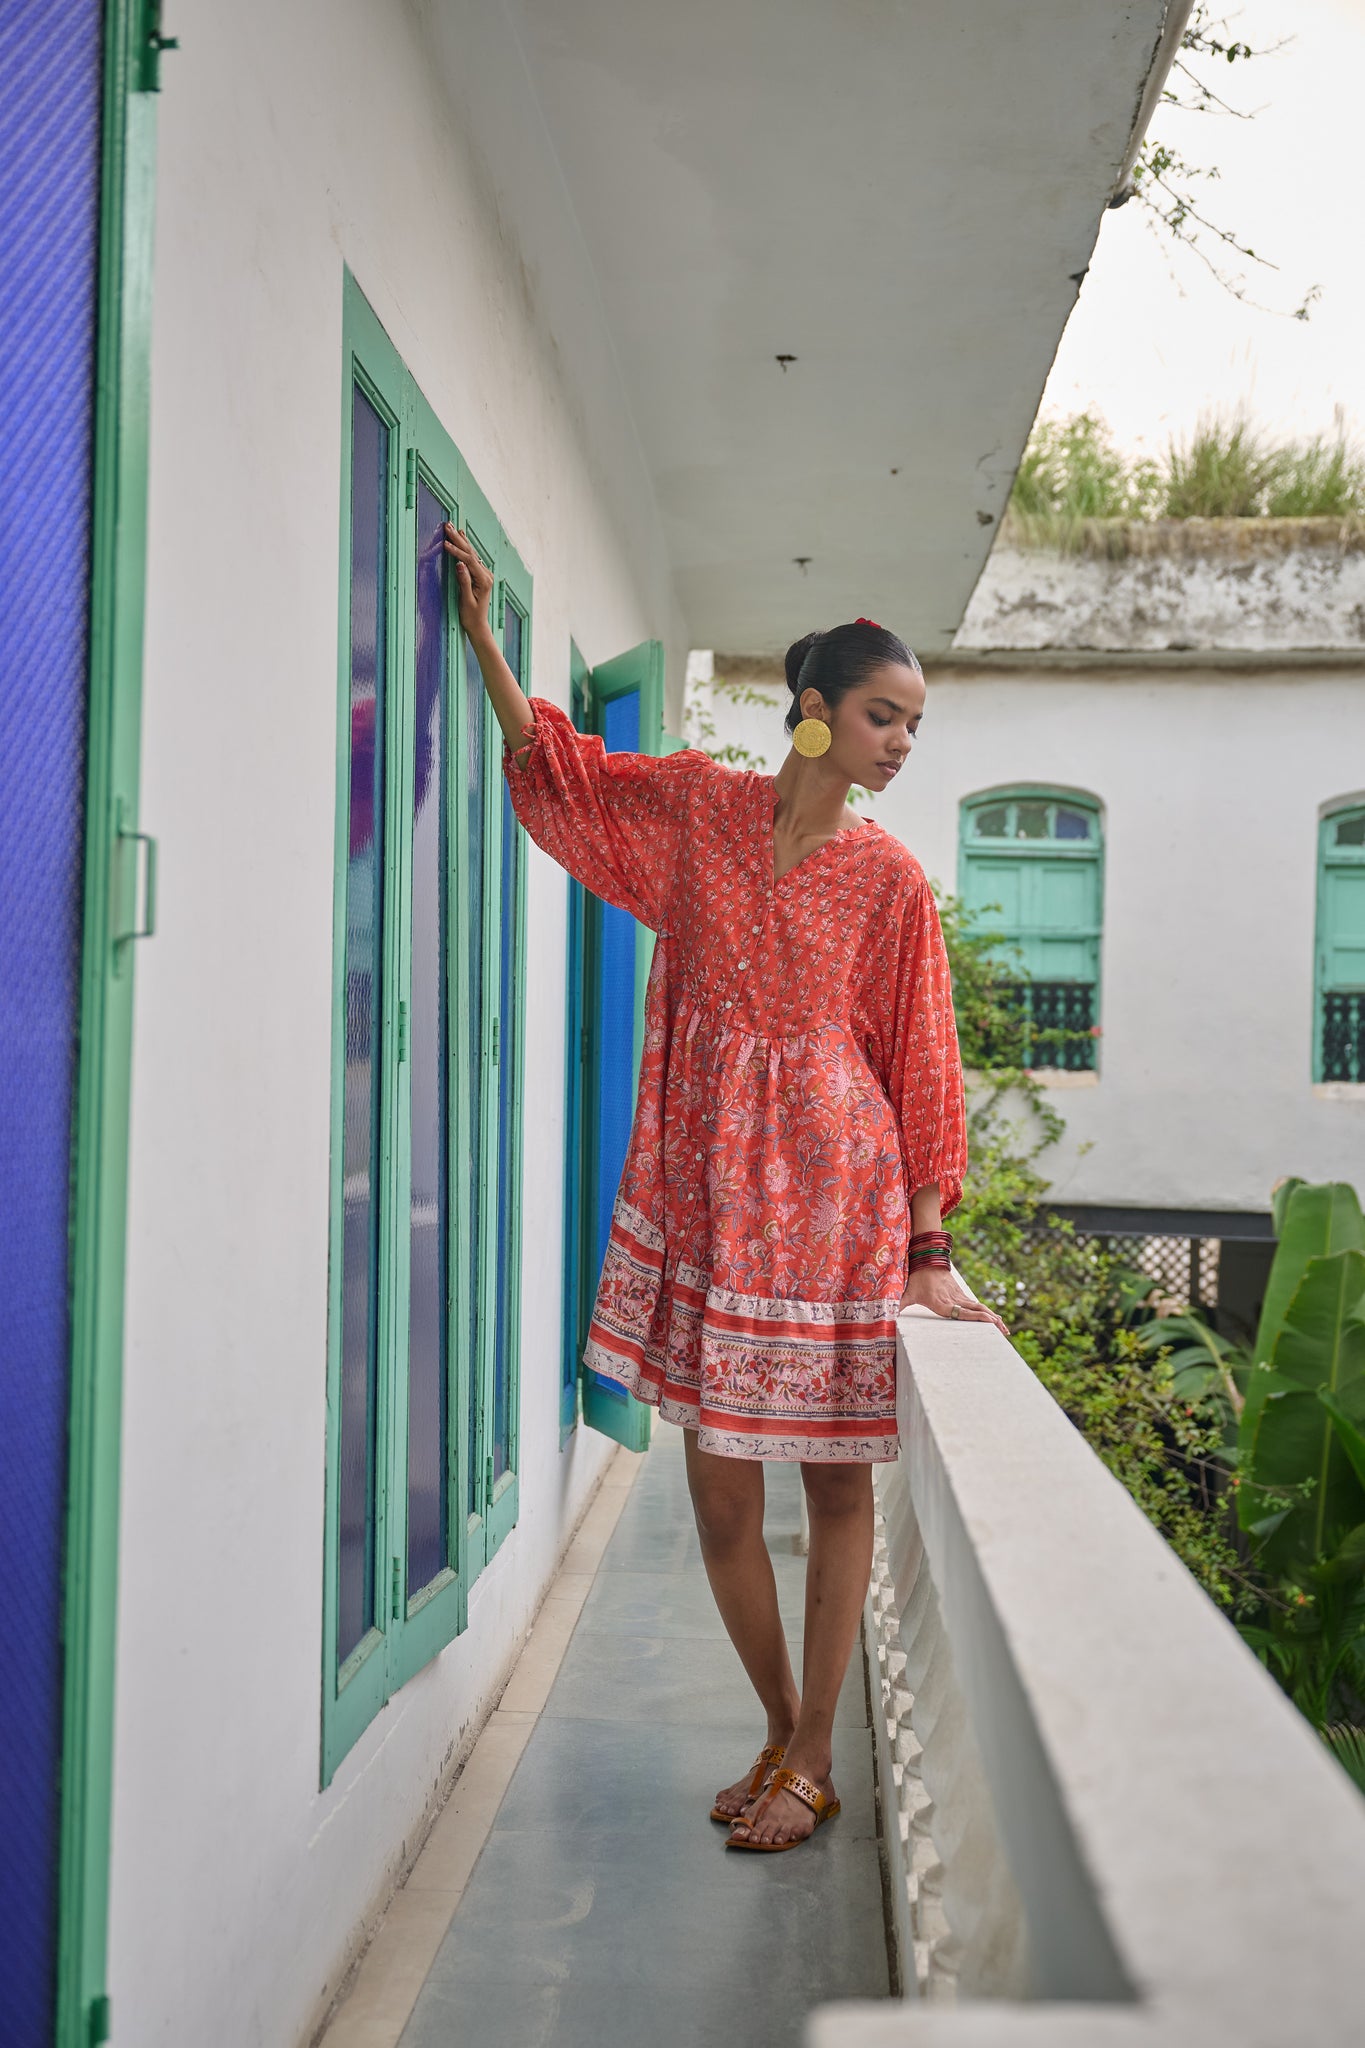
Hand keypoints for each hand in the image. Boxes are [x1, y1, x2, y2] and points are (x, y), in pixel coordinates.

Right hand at [443, 525, 494, 639]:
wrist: (478, 626)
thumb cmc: (471, 616)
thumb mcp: (465, 600)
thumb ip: (464, 581)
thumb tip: (459, 564)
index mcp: (484, 581)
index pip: (469, 560)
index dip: (456, 550)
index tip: (445, 543)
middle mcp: (486, 575)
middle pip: (471, 553)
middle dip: (458, 539)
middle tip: (448, 526)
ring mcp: (485, 574)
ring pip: (472, 553)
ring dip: (461, 541)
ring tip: (453, 528)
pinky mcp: (481, 575)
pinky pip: (472, 558)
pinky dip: (465, 548)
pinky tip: (463, 539)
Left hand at [899, 1262, 1008, 1335]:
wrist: (927, 1257)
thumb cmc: (915, 1277)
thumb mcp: (906, 1292)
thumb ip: (897, 1304)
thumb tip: (884, 1314)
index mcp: (942, 1303)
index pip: (962, 1312)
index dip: (977, 1317)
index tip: (990, 1322)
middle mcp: (954, 1300)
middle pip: (977, 1311)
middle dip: (991, 1322)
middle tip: (1004, 1332)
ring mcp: (959, 1296)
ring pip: (979, 1307)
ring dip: (993, 1318)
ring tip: (1004, 1329)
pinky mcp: (961, 1294)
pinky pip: (976, 1304)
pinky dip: (987, 1312)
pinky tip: (994, 1320)